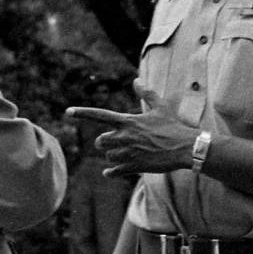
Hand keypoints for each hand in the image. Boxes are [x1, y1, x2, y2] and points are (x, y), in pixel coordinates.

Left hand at [66, 86, 195, 177]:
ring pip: (108, 156)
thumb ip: (146, 93)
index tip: (67, 112)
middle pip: (101, 141)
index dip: (82, 113)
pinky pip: (114, 171)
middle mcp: (124, 137)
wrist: (185, 148)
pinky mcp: (134, 167)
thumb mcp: (160, 107)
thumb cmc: (173, 126)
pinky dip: (111, 172)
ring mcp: (128, 153)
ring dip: (113, 155)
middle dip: (105, 142)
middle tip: (115, 141)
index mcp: (127, 121)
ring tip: (127, 153)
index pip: (99, 115)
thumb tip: (136, 80)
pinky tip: (110, 173)